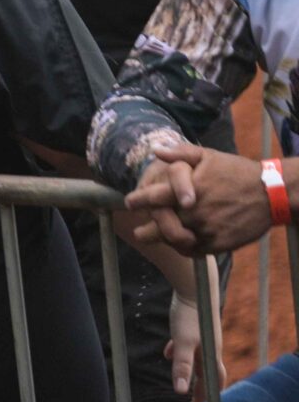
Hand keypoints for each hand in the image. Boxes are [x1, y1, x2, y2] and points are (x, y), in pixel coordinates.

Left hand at [125, 141, 269, 254]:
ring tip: (157, 240)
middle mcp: (192, 212)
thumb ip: (180, 153)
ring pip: (174, 241)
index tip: (129, 203)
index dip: (137, 202)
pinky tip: (181, 244)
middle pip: (159, 226)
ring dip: (164, 241)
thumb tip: (155, 150)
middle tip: (140, 232)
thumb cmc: (238, 172)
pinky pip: (193, 251)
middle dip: (146, 230)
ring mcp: (205, 229)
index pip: (152, 199)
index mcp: (186, 190)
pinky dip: (184, 249)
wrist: (272, 193)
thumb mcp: (209, 156)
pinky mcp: (218, 243)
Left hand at [166, 285, 221, 397]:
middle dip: (199, 391)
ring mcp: (202, 338)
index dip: (204, 400)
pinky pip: (187, 345)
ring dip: (190, 374)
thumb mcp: (183, 342)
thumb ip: (182, 365)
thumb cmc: (190, 315)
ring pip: (197, 361)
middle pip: (206, 376)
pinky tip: (167, 352)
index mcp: (210, 356)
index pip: (210, 385)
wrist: (195, 288)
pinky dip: (178, 353)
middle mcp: (210, 349)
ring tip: (182, 384)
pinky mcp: (192, 327)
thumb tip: (181, 391)